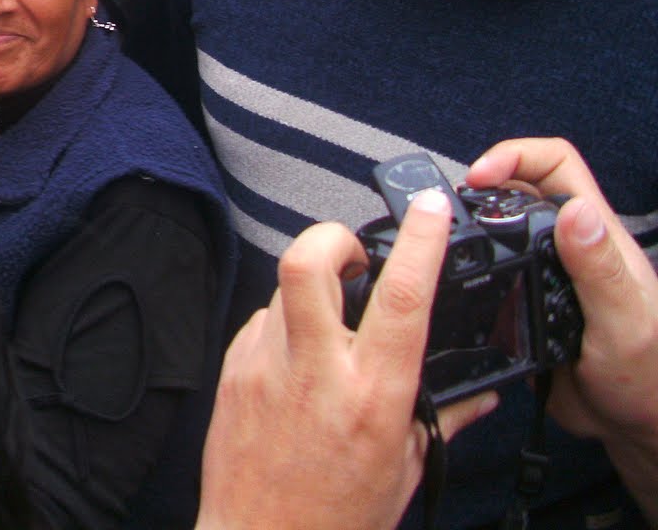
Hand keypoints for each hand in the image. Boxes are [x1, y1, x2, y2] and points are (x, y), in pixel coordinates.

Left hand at [195, 194, 496, 529]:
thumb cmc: (334, 517)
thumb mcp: (407, 470)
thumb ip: (441, 420)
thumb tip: (477, 394)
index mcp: (372, 395)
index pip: (403, 299)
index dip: (420, 243)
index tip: (431, 210)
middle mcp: (315, 371)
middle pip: (309, 263)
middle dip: (332, 237)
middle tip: (353, 254)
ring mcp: (265, 366)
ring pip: (283, 289)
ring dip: (310, 292)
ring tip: (329, 325)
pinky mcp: (232, 371)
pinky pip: (261, 323)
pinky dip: (284, 329)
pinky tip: (297, 364)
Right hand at [467, 139, 657, 521]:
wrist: (634, 427)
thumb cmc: (648, 376)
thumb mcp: (626, 323)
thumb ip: (600, 270)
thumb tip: (576, 212)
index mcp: (595, 234)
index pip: (556, 163)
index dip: (514, 156)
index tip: (479, 177)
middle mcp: (567, 244)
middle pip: (517, 185)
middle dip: (479, 185)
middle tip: (447, 209)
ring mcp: (544, 271)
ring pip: (499, 224)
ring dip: (471, 223)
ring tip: (442, 239)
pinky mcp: (523, 300)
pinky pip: (489, 269)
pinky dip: (467, 265)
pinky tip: (455, 281)